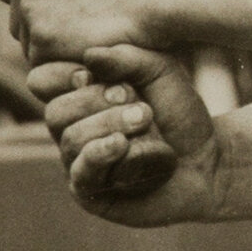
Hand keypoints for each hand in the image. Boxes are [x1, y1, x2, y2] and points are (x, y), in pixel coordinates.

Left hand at [0, 0, 182, 67]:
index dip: (26, 4)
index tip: (45, 17)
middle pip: (18, 21)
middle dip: (42, 32)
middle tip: (78, 36)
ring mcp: (30, 10)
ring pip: (30, 46)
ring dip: (54, 51)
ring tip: (91, 42)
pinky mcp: (41, 41)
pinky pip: (45, 65)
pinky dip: (65, 64)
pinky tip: (91, 53)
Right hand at [31, 45, 220, 225]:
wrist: (209, 158)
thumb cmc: (179, 112)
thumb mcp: (159, 71)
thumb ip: (126, 57)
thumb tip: (89, 56)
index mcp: (77, 98)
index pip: (42, 82)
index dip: (63, 75)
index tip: (92, 73)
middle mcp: (72, 131)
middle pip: (55, 112)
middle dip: (95, 102)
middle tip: (140, 105)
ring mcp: (79, 164)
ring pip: (70, 140)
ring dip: (110, 125)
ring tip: (146, 122)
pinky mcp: (92, 194)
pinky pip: (82, 172)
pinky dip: (101, 154)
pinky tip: (121, 144)